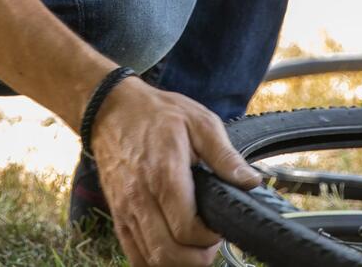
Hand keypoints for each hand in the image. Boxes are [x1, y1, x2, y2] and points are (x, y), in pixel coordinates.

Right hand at [88, 78, 262, 265]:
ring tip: (194, 245)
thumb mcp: (199, 122)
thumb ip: (225, 156)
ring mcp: (125, 211)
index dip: (210, 237)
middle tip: (210, 241)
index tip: (219, 225)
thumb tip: (251, 182)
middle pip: (168, 255)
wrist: (111, 109)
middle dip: (197, 258)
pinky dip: (156, 262)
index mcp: (164, 176)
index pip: (187, 230)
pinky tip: (173, 247)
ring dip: (178, 263)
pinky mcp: (118, 217)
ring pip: (150, 261)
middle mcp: (140, 199)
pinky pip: (134, 256)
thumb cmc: (156, 114)